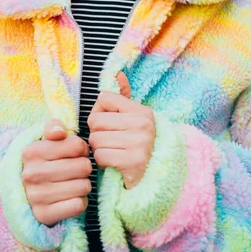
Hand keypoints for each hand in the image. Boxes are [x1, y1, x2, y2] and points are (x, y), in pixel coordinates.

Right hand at [21, 119, 91, 225]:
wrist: (23, 195)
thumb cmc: (42, 163)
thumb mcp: (44, 141)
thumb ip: (53, 127)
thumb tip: (60, 132)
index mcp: (32, 152)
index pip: (76, 146)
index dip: (81, 148)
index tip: (75, 153)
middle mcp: (31, 174)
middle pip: (83, 167)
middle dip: (84, 168)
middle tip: (76, 170)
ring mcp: (36, 196)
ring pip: (83, 186)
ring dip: (83, 185)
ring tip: (73, 183)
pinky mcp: (44, 215)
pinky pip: (78, 205)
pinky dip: (80, 202)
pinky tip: (70, 198)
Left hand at [88, 72, 155, 188]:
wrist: (155, 178)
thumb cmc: (137, 146)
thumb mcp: (133, 120)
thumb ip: (122, 98)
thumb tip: (118, 73)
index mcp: (142, 111)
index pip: (104, 98)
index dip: (100, 113)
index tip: (109, 124)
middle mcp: (143, 124)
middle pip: (95, 120)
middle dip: (96, 134)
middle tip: (110, 142)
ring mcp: (140, 143)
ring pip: (96, 140)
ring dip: (99, 150)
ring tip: (113, 153)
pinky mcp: (133, 162)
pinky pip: (100, 156)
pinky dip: (102, 162)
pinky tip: (114, 164)